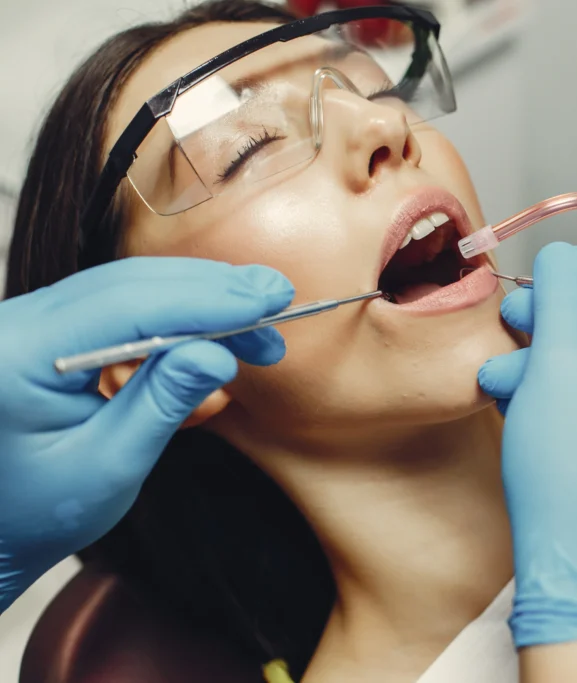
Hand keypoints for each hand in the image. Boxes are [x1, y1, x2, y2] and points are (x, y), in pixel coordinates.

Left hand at [0, 258, 292, 609]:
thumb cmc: (39, 512)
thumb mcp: (109, 467)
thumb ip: (162, 403)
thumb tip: (220, 353)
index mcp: (16, 357)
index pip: (124, 307)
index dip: (203, 300)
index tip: (266, 302)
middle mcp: (15, 324)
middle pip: (129, 283)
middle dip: (211, 290)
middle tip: (278, 298)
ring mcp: (29, 321)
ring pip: (128, 286)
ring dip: (200, 299)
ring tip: (261, 322)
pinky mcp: (50, 328)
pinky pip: (119, 304)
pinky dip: (175, 313)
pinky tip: (218, 329)